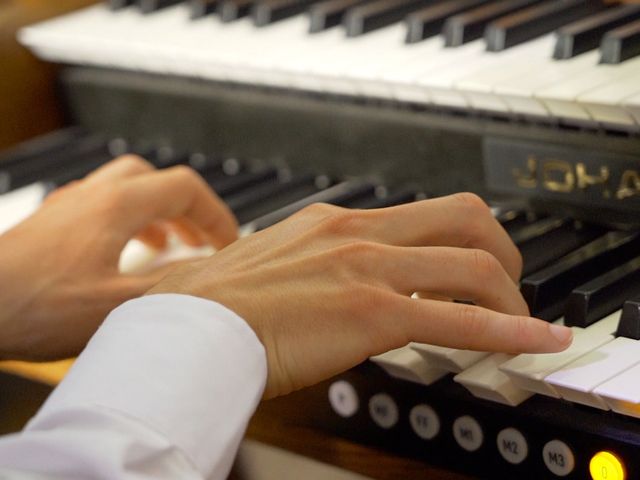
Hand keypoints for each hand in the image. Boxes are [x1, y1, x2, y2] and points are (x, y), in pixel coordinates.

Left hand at [0, 155, 237, 360]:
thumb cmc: (34, 305)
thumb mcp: (118, 304)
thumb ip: (171, 284)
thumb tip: (209, 272)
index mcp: (117, 206)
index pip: (185, 188)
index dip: (215, 214)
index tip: (228, 243)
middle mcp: (92, 196)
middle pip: (155, 178)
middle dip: (187, 207)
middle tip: (200, 238)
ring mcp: (68, 206)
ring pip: (126, 188)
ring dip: (156, 211)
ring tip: (169, 242)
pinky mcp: (51, 223)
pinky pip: (101, 205)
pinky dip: (127, 220)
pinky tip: (123, 251)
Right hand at [148, 193, 572, 398]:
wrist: (185, 328)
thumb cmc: (216, 306)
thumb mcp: (274, 270)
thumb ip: (313, 272)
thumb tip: (332, 292)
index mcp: (333, 223)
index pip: (418, 215)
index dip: (458, 239)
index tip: (471, 266)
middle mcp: (356, 233)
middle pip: (463, 216)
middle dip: (501, 249)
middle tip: (510, 282)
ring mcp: (367, 268)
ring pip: (473, 263)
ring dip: (510, 293)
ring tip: (521, 320)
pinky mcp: (371, 312)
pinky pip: (462, 319)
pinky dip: (510, 330)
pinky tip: (536, 341)